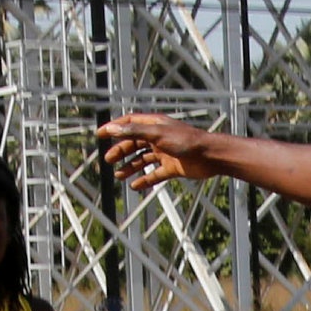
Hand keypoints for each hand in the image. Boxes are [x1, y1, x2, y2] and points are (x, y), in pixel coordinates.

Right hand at [95, 112, 223, 191]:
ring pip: (143, 160)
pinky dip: (145, 179)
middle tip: (108, 161)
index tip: (100, 134)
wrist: (210, 156)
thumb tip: (112, 129)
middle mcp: (158, 138)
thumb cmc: (186, 140)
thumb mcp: (157, 134)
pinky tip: (135, 186)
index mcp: (154, 125)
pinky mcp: (173, 167)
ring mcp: (165, 153)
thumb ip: (134, 131)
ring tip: (118, 175)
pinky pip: (155, 174)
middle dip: (120, 151)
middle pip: (134, 143)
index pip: (129, 123)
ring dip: (130, 167)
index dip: (114, 128)